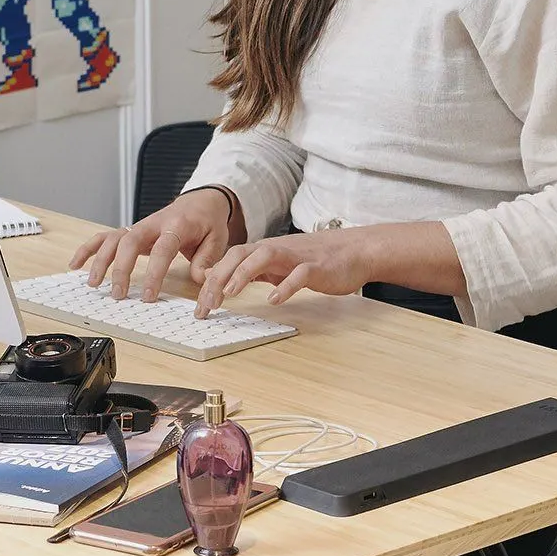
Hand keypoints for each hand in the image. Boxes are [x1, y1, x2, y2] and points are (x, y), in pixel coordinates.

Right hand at [69, 188, 237, 301]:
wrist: (200, 201)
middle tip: (118, 294)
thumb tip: (201, 280)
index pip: (163, 248)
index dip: (154, 272)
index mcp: (177, 225)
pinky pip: (105, 237)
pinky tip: (76, 263)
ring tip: (94, 283)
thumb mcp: (217, 240)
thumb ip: (207, 260)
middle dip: (121, 268)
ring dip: (101, 260)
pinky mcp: (130, 231)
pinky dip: (88, 248)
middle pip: (130, 242)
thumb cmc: (207, 222)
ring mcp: (139, 226)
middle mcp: (153, 224)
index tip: (148, 295)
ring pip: (114, 239)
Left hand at [194, 228, 370, 317]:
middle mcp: (276, 250)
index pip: (230, 260)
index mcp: (265, 251)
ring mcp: (296, 257)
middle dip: (219, 278)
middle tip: (207, 304)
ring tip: (230, 293)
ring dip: (244, 274)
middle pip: (240, 255)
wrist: (356, 250)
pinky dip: (285, 286)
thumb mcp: (278, 264)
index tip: (201, 306)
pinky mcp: (317, 267)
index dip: (212, 280)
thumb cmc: (316, 259)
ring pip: (264, 257)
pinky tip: (274, 299)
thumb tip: (223, 278)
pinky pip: (299, 274)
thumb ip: (253, 270)